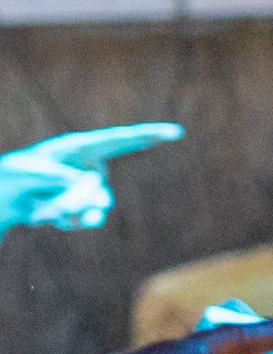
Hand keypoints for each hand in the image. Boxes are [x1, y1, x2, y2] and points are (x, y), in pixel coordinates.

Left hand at [0, 122, 181, 230]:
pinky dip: (68, 221)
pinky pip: (87, 218)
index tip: (175, 132)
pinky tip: (48, 216)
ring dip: (74, 214)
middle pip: (101, 188)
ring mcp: (91, 188)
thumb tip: (86, 191)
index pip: (121, 140)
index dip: (149, 135)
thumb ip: (57, 179)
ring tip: (51, 214)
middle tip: (56, 210)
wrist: (7, 195)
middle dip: (79, 202)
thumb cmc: (16, 174)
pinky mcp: (85, 207)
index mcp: (81, 147)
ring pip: (97, 206)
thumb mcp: (29, 172)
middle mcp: (92, 167)